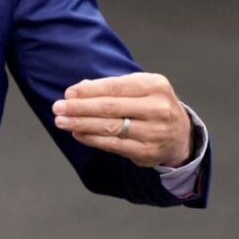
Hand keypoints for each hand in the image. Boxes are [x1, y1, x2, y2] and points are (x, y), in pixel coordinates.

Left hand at [52, 72, 191, 167]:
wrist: (181, 134)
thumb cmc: (151, 105)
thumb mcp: (139, 88)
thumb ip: (111, 87)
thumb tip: (77, 90)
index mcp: (154, 85)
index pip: (115, 87)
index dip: (89, 91)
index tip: (68, 93)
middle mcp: (157, 108)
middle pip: (110, 108)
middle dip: (79, 108)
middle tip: (57, 107)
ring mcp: (154, 132)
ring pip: (110, 128)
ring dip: (81, 124)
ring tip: (61, 121)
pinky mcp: (147, 152)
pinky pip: (113, 145)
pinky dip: (92, 139)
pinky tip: (77, 133)